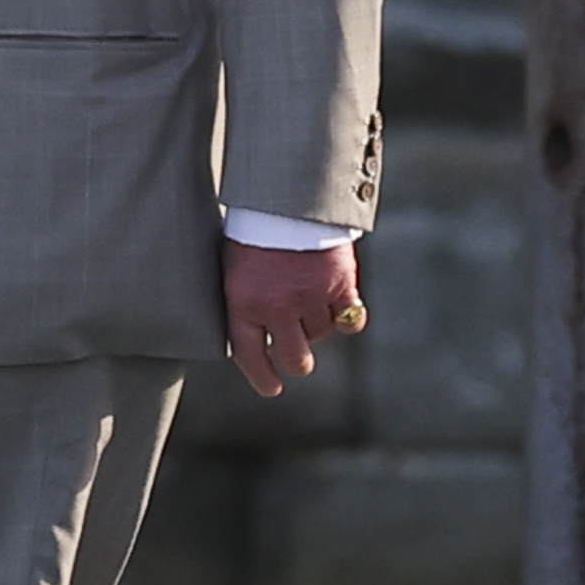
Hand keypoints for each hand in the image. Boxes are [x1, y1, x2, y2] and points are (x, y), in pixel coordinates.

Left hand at [227, 240, 360, 400]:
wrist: (285, 197)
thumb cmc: (253, 232)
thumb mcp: (235, 270)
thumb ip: (245, 306)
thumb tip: (261, 343)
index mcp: (243, 304)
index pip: (252, 357)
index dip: (263, 378)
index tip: (273, 388)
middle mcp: (278, 307)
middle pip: (297, 358)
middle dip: (298, 361)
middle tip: (298, 358)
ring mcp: (311, 297)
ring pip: (322, 335)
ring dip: (317, 325)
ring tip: (307, 299)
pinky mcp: (340, 284)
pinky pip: (349, 320)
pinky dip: (346, 318)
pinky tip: (339, 307)